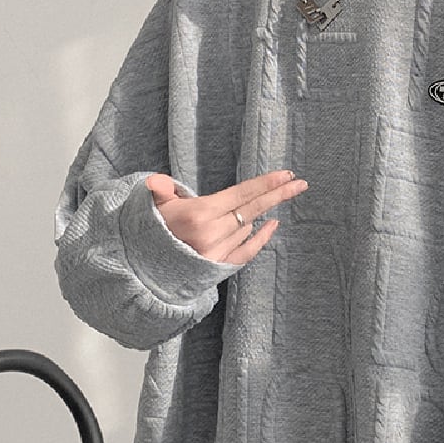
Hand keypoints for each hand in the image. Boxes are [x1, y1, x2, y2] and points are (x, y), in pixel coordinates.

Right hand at [145, 169, 308, 264]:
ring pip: (247, 227)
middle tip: (299, 183)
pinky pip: (247, 252)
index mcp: (198, 213)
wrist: (143, 265)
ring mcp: (217, 251)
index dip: (265, 184)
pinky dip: (260, 239)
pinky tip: (272, 225)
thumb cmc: (152, 228)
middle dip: (277, 194)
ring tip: (256, 204)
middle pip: (253, 209)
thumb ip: (160, 190)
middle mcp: (211, 233)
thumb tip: (155, 182)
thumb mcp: (154, 205)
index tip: (286, 175)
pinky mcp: (218, 267)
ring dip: (255, 215)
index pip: (240, 194)